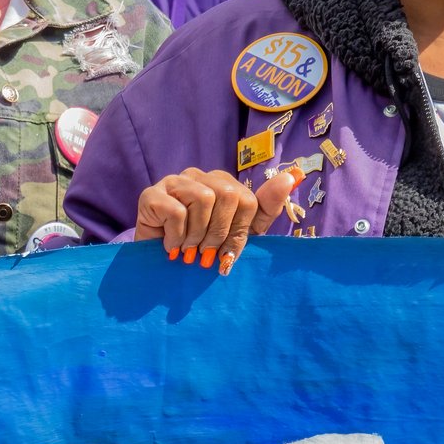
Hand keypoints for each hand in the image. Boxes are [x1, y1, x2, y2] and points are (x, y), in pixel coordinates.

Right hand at [135, 166, 299, 272]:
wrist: (161, 267)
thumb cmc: (203, 248)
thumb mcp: (241, 232)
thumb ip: (266, 206)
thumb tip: (293, 176)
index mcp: (221, 182)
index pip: (247, 200)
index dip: (240, 232)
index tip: (226, 253)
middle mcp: (198, 176)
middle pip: (228, 195)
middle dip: (219, 233)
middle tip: (205, 253)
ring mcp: (173, 182)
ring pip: (203, 199)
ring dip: (197, 235)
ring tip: (188, 249)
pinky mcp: (150, 194)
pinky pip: (176, 211)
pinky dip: (177, 236)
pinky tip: (171, 246)